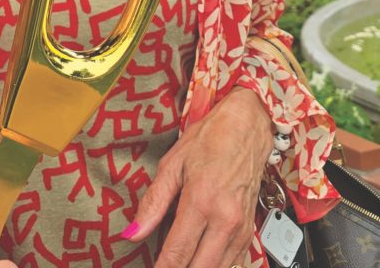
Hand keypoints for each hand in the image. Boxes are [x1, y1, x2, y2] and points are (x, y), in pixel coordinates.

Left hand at [121, 87, 272, 266]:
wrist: (247, 129)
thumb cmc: (211, 139)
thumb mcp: (173, 163)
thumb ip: (153, 202)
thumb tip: (132, 232)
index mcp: (202, 200)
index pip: (178, 252)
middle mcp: (226, 220)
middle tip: (162, 266)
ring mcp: (241, 229)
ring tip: (177, 261)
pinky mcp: (250, 233)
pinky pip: (233, 264)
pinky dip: (214, 267)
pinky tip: (198, 259)